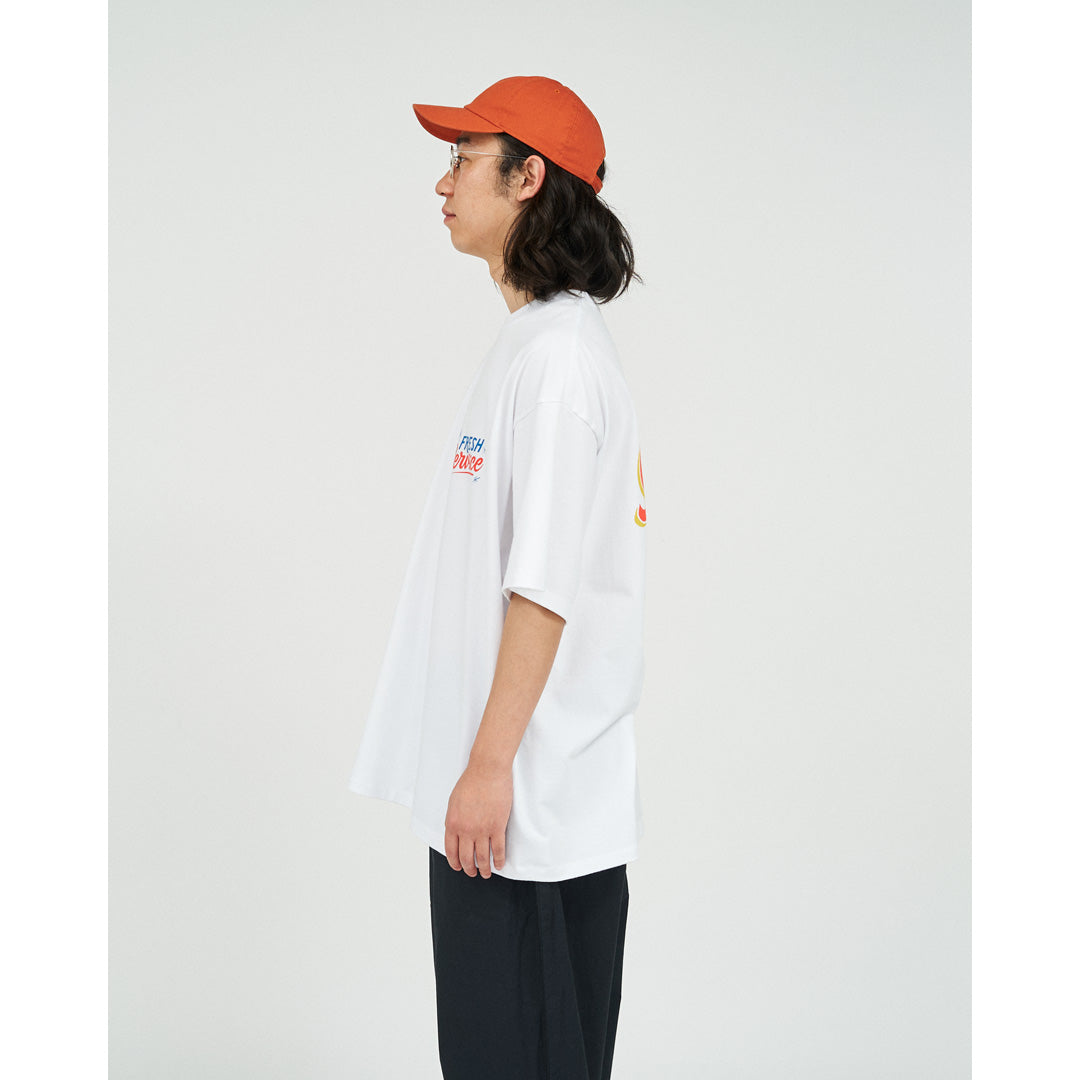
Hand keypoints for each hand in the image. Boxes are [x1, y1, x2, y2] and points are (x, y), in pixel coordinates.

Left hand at [444, 758, 512, 877]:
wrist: (487, 771)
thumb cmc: (471, 781)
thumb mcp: (454, 801)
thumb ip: (454, 819)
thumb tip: (456, 831)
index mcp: (452, 823)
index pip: (451, 851)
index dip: (455, 862)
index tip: (459, 866)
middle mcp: (466, 830)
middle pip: (467, 858)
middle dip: (470, 869)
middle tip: (473, 872)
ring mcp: (482, 830)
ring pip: (483, 857)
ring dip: (485, 869)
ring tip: (487, 873)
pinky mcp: (497, 827)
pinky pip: (498, 849)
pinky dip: (499, 860)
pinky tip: (499, 864)